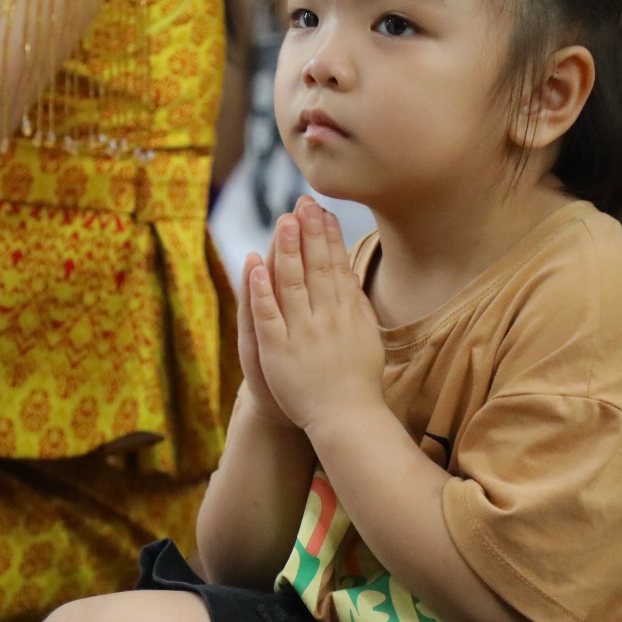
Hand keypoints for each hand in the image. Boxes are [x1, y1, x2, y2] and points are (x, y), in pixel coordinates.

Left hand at [246, 198, 384, 431]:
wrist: (346, 419)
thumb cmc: (357, 379)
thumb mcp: (366, 336)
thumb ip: (356, 304)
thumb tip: (349, 273)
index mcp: (348, 313)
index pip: (337, 267)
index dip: (329, 237)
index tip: (322, 211)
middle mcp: (327, 318)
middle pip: (316, 268)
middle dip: (309, 233)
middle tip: (303, 203)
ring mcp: (302, 334)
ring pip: (292, 285)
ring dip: (287, 251)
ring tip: (283, 221)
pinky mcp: (279, 351)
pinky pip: (268, 316)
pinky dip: (261, 290)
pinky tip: (255, 264)